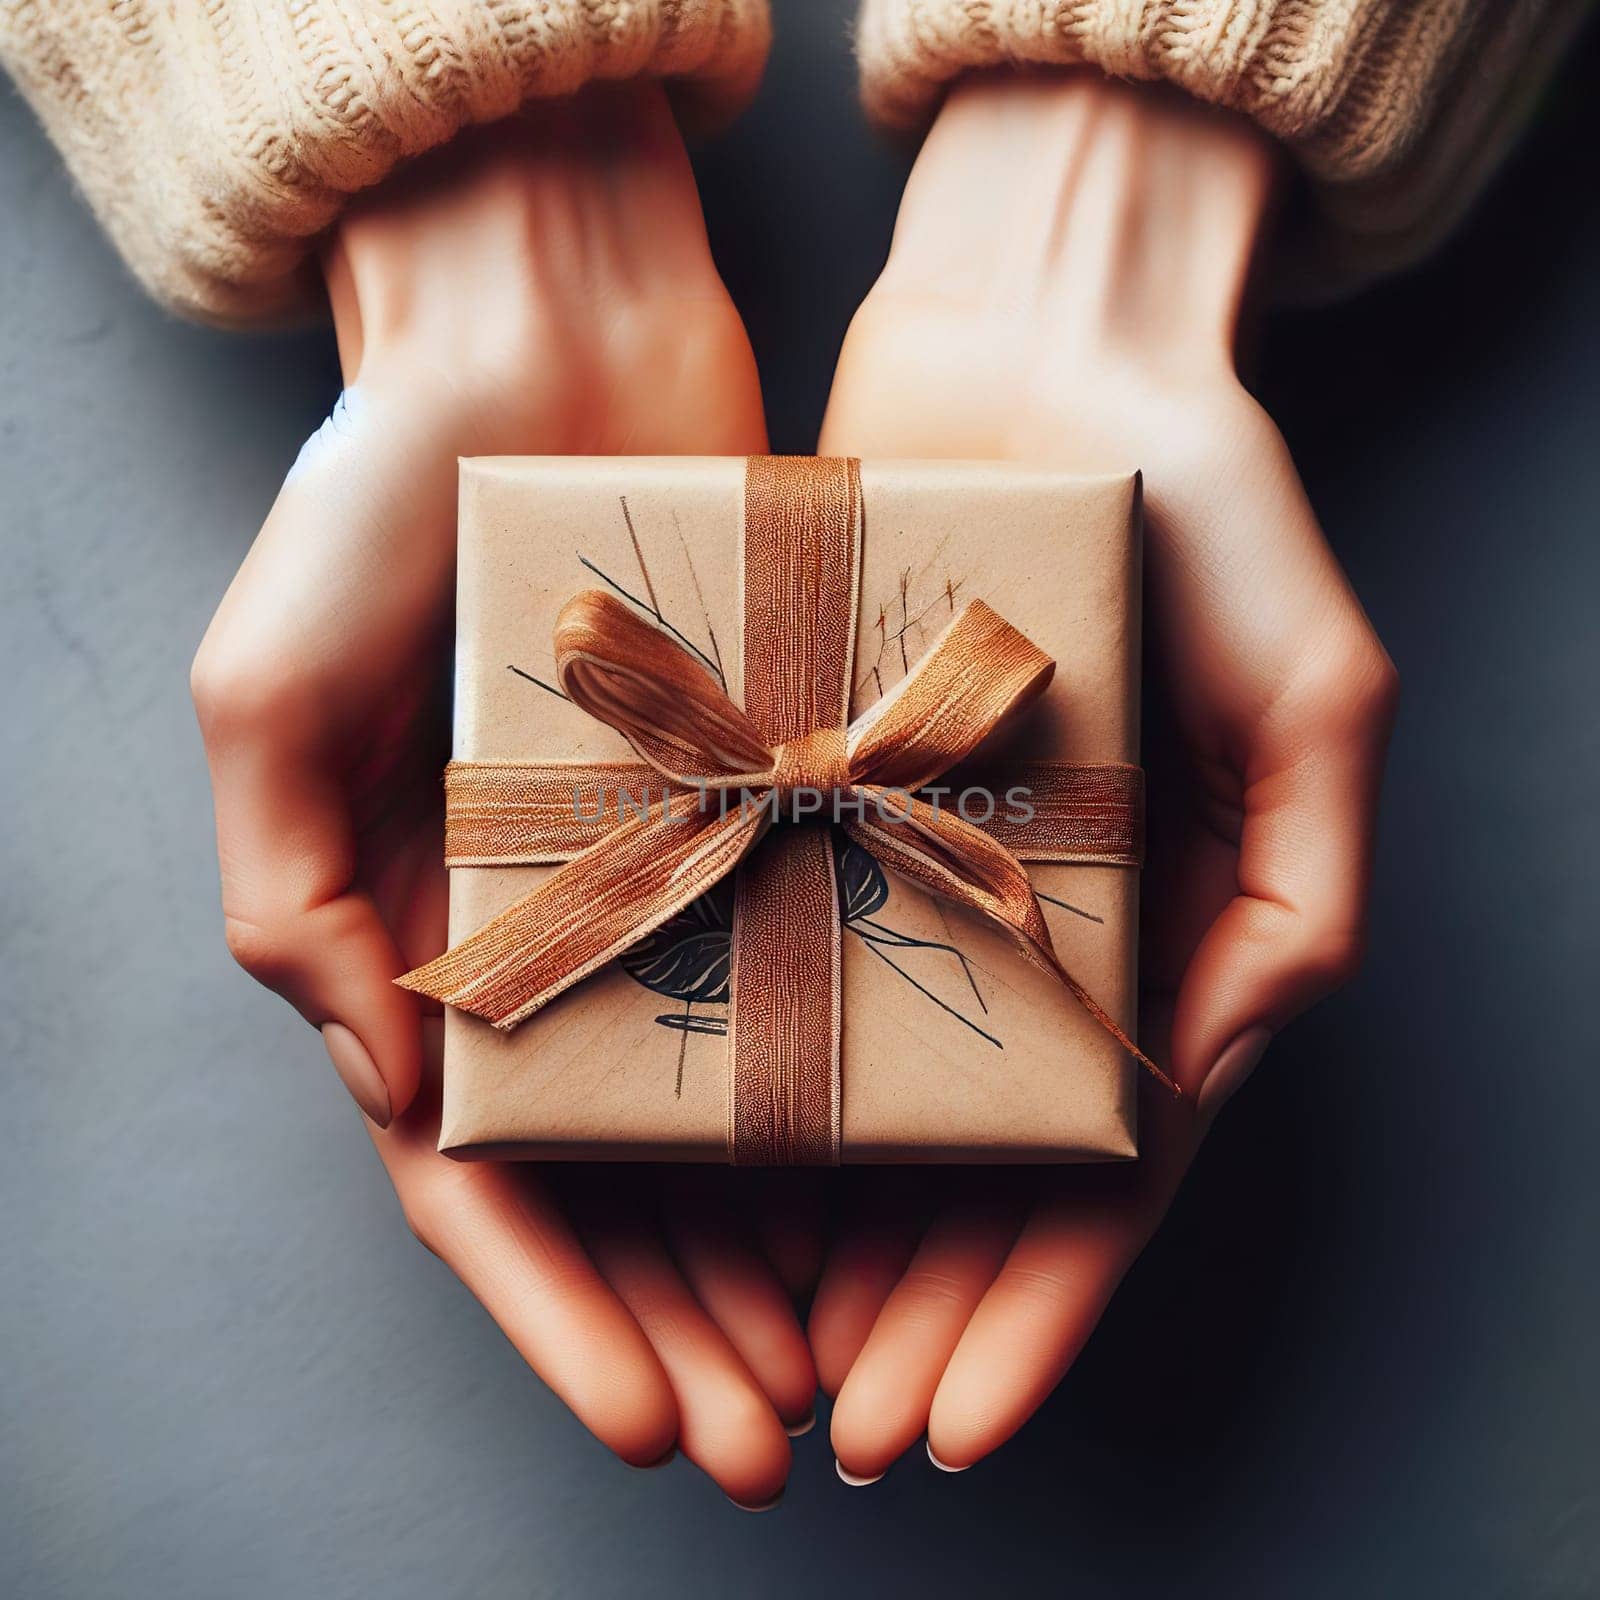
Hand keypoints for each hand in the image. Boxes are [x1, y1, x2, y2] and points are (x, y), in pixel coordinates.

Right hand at [191, 87, 815, 1506]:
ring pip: (719, 1108)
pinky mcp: (767, 804)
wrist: (551, 331)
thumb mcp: (274, 689)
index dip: (557, 1316)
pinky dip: (840, 1092)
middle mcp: (545, 926)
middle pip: (613, 1182)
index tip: (652, 1427)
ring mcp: (663, 874)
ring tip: (843, 1363)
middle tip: (778, 1437)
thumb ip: (290, 894)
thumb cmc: (388, 490)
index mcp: (415, 932)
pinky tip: (896, 1187)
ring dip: (767, 1249)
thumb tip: (386, 1081)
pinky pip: (806, 975)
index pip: (477, 1179)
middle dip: (683, 1323)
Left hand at [811, 71, 1398, 1477]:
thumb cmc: (1196, 491)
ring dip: (832, 1242)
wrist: (1033, 338)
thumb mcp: (1314, 682)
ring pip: (868, 1099)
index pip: (1108, 1167)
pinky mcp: (806, 795)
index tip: (967, 1421)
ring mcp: (913, 868)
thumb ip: (1302, 884)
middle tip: (850, 1434)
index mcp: (1158, 924)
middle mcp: (1029, 919)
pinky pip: (779, 966)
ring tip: (774, 1361)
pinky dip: (751, 1080)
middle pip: (976, 1168)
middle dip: (925, 1311)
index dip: (1042, 1304)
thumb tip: (1208, 1071)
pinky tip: (702, 1188)